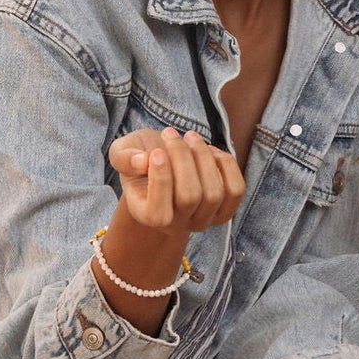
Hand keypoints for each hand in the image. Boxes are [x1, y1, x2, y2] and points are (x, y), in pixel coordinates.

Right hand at [109, 126, 244, 237]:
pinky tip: (210, 151)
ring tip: (190, 136)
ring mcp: (202, 220)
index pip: (158, 213)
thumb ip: (123, 157)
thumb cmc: (141, 157)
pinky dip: (226, 165)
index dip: (161, 179)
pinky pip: (235, 191)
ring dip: (203, 156)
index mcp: (147, 217)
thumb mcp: (122, 152)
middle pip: (189, 196)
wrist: (162, 165)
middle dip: (182, 157)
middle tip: (169, 133)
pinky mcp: (223, 209)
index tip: (156, 151)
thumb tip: (143, 162)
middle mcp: (176, 225)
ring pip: (213, 193)